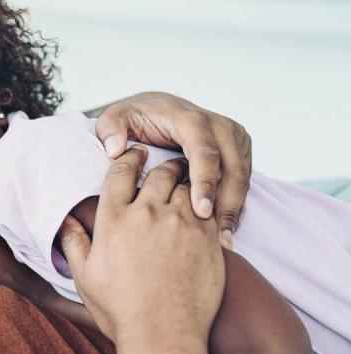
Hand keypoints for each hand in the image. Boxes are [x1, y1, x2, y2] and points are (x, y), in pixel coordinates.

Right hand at [58, 148, 224, 345]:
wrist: (163, 335)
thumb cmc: (120, 310)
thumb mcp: (85, 278)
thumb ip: (75, 244)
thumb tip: (65, 221)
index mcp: (114, 220)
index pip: (120, 173)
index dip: (128, 158)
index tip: (135, 154)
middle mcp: (147, 214)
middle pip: (159, 172)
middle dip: (162, 165)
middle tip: (166, 164)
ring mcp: (180, 224)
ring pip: (186, 185)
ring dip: (186, 180)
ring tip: (188, 182)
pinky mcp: (207, 237)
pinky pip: (209, 207)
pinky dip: (205, 202)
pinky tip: (204, 207)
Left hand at [94, 92, 251, 246]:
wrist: (159, 109)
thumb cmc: (136, 118)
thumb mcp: (115, 117)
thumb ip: (110, 128)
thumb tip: (114, 149)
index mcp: (190, 120)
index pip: (204, 152)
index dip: (205, 182)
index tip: (200, 212)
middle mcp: (218, 127)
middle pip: (231, 169)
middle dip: (226, 204)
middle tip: (218, 240)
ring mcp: (233, 139)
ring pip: (241, 178)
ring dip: (234, 211)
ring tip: (223, 244)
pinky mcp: (239, 152)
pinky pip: (242, 182)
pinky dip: (235, 207)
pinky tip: (224, 234)